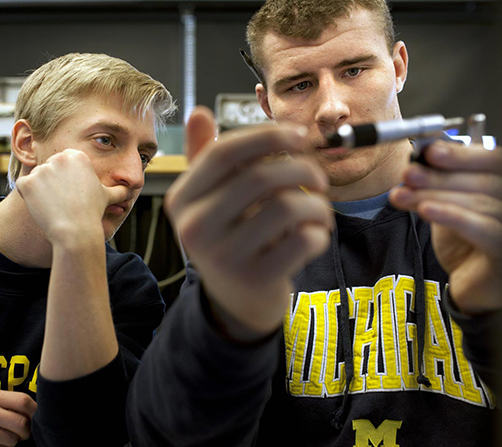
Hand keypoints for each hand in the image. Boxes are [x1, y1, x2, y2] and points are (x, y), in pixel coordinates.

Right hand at [0, 389, 36, 446]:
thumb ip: (9, 402)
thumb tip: (38, 410)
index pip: (23, 400)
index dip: (35, 410)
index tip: (35, 416)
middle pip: (22, 424)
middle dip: (26, 431)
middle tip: (21, 431)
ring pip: (13, 440)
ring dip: (12, 441)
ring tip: (1, 435)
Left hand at [16, 148, 127, 246]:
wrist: (76, 231)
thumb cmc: (92, 213)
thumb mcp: (108, 198)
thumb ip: (118, 190)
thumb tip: (131, 189)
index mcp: (77, 156)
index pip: (63, 163)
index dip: (66, 180)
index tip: (70, 193)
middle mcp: (59, 158)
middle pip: (49, 169)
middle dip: (52, 184)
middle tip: (62, 201)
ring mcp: (41, 169)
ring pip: (36, 179)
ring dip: (40, 191)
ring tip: (54, 206)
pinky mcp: (27, 182)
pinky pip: (23, 187)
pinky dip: (29, 198)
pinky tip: (41, 207)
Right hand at [165, 106, 333, 340]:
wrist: (236, 301)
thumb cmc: (228, 236)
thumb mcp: (209, 199)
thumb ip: (205, 157)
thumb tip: (198, 113)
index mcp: (181, 200)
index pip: (223, 153)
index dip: (267, 136)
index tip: (299, 135)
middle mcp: (194, 228)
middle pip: (260, 177)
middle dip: (303, 169)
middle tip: (319, 178)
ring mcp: (223, 257)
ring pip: (288, 207)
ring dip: (317, 204)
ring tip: (320, 210)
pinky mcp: (255, 279)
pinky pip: (304, 240)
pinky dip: (320, 232)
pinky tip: (314, 235)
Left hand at [390, 140, 501, 313]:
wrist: (468, 284)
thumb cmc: (464, 243)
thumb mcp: (448, 206)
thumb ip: (440, 183)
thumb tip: (419, 160)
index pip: (494, 161)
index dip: (462, 155)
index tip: (429, 152)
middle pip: (484, 181)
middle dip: (439, 177)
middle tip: (408, 175)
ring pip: (479, 204)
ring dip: (435, 196)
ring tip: (403, 196)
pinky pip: (484, 229)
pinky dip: (452, 216)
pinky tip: (425, 210)